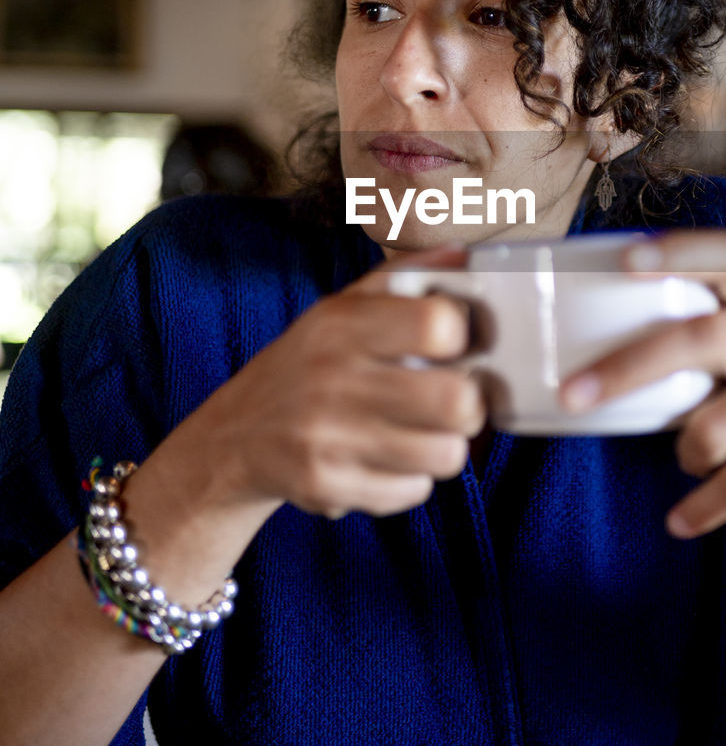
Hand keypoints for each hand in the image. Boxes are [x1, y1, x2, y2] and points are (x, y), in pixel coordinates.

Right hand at [195, 245, 485, 520]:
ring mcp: (328, 438)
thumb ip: (406, 277)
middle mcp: (332, 379)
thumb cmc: (309, 364)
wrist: (236, 435)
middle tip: (454, 399)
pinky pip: (414, 491)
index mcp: (341, 325)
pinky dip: (412, 479)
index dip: (461, 336)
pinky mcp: (328, 487)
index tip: (453, 346)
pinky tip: (389, 458)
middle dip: (468, 403)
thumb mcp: (344, 308)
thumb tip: (464, 253)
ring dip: (444, 445)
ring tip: (423, 431)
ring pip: (445, 454)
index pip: (437, 325)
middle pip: (456, 401)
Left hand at [558, 230, 725, 537]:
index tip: (626, 258)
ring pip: (718, 422)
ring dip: (686, 451)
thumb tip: (591, 364)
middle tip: (574, 394)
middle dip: (631, 366)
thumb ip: (700, 343)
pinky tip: (680, 521)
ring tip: (687, 460)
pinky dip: (706, 505)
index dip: (682, 253)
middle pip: (704, 338)